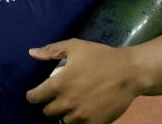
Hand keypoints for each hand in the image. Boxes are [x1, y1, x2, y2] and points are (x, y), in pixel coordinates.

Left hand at [27, 40, 142, 123]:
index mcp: (59, 84)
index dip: (33, 96)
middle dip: (50, 105)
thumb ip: (52, 50)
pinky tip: (82, 112)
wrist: (129, 72)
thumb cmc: (101, 57)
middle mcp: (66, 103)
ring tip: (71, 105)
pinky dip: (78, 121)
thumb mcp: (75, 46)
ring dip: (64, 114)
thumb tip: (32, 53)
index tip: (36, 94)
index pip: (35, 97)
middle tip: (58, 98)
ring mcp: (80, 116)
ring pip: (62, 122)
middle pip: (47, 112)